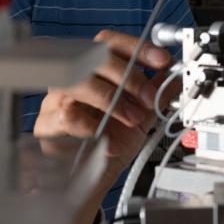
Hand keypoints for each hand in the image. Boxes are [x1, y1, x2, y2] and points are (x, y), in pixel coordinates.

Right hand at [33, 30, 181, 223]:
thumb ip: (157, 95)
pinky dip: (91, 128)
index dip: (137, 48)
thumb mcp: (142, 117)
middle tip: (149, 98)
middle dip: (128, 76)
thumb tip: (178, 75)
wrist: (91, 179)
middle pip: (93, 57)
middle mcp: (72, 79)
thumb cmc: (110, 143)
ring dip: (111, 100)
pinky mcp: (46, 125)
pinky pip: (65, 116)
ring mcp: (55, 100)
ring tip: (131, 119)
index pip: (110, 44)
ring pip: (76, 82)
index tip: (162, 60)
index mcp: (94, 71)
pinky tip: (107, 141)